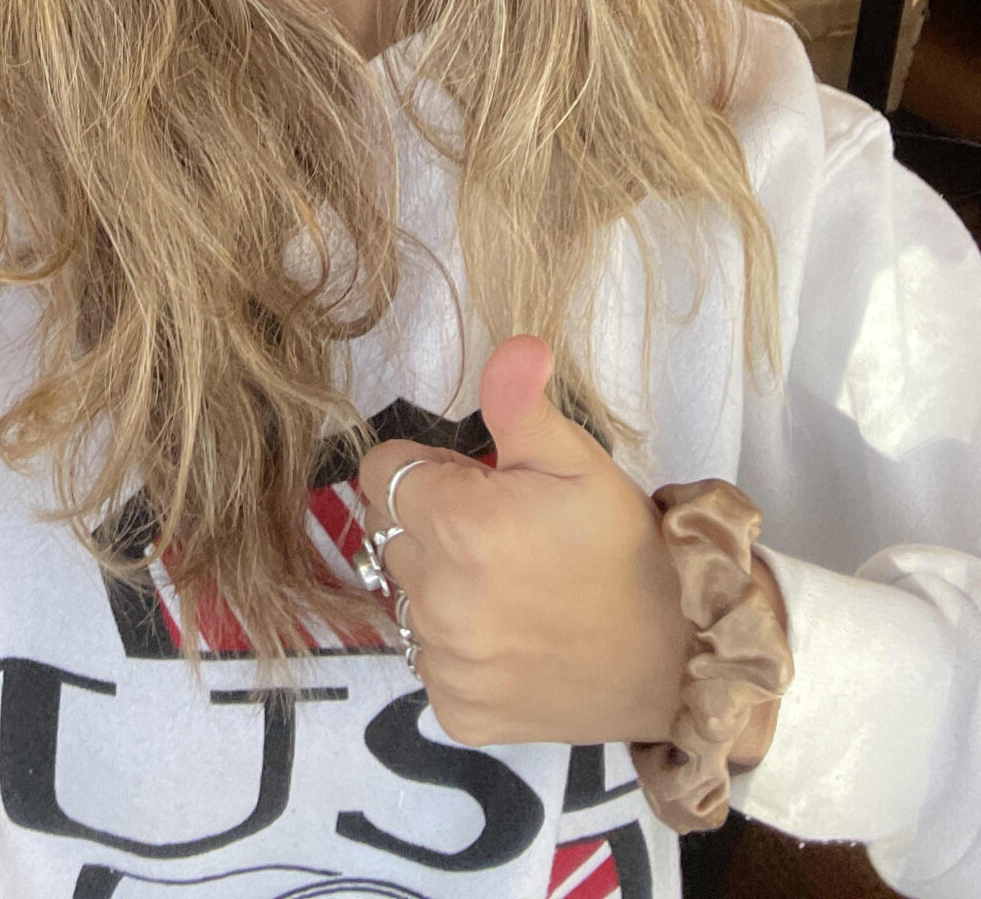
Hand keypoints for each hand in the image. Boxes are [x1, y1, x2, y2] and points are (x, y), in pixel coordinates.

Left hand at [357, 336, 691, 747]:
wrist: (676, 660)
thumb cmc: (624, 549)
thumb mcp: (579, 462)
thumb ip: (522, 403)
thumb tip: (513, 347)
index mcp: (460, 526)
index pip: (382, 474)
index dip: (430, 473)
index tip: (479, 488)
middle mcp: (440, 600)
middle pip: (392, 535)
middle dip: (435, 526)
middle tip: (505, 539)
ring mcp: (446, 663)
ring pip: (407, 598)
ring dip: (442, 586)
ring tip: (512, 590)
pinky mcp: (458, 712)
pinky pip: (428, 662)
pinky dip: (459, 650)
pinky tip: (513, 640)